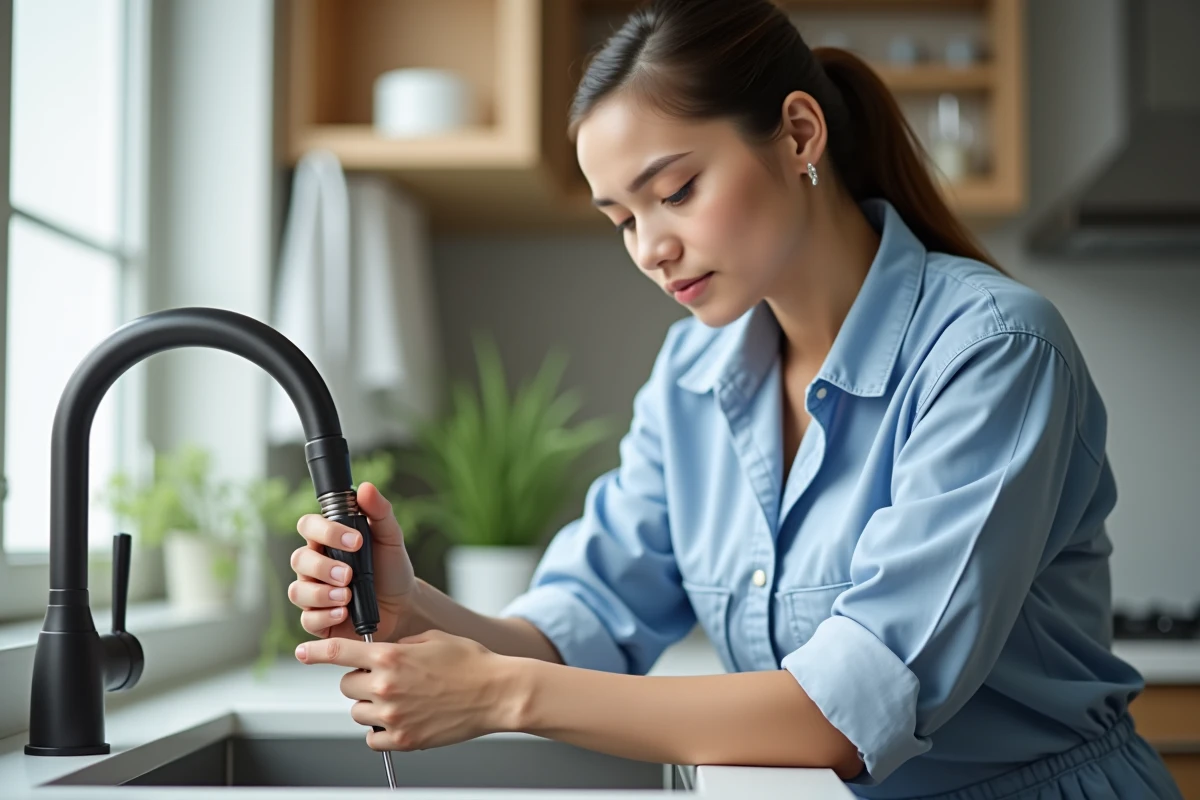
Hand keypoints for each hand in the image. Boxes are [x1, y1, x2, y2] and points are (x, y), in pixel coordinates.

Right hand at [288, 482, 417, 642]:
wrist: (403, 605)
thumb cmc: (391, 567)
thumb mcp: (390, 537)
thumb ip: (379, 511)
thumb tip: (365, 488)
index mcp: (327, 540)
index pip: (308, 526)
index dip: (326, 531)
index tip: (356, 541)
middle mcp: (315, 565)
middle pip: (298, 559)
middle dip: (322, 566)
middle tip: (349, 574)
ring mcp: (314, 592)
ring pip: (297, 590)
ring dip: (320, 593)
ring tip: (347, 595)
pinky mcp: (318, 618)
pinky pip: (307, 618)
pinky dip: (324, 616)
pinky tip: (343, 612)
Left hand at [295, 630, 522, 750]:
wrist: (496, 693)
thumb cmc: (471, 662)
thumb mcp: (432, 638)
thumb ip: (400, 645)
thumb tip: (382, 653)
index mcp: (391, 657)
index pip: (338, 652)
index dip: (316, 651)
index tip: (303, 652)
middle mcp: (386, 687)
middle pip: (346, 685)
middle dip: (360, 680)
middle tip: (385, 679)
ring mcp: (393, 716)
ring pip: (358, 712)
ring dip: (370, 706)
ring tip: (399, 700)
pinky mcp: (405, 740)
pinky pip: (373, 739)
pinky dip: (381, 731)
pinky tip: (401, 720)